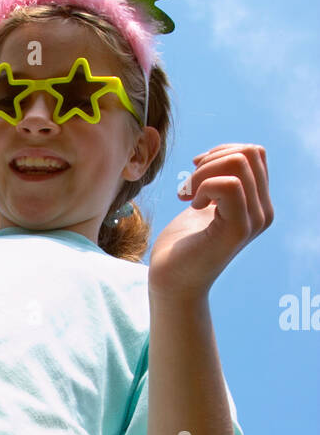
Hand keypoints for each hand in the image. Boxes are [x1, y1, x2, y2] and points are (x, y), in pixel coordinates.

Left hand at [148, 143, 273, 297]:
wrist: (171, 281)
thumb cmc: (181, 244)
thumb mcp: (205, 202)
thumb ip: (220, 180)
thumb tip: (222, 152)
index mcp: (258, 204)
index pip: (254, 153)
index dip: (220, 153)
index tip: (195, 175)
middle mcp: (263, 212)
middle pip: (249, 153)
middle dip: (211, 161)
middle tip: (188, 187)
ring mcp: (254, 221)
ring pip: (239, 163)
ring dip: (203, 174)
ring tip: (188, 196)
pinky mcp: (239, 229)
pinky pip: (228, 184)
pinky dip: (202, 187)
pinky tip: (192, 206)